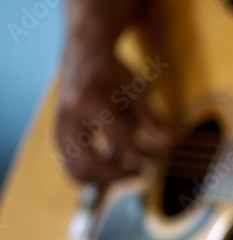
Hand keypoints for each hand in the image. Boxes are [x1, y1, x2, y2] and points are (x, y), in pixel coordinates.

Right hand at [55, 51, 171, 184]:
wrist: (84, 59)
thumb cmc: (113, 74)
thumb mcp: (136, 90)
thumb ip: (151, 118)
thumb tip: (168, 143)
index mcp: (90, 101)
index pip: (118, 139)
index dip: (141, 153)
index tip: (158, 156)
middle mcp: (69, 117)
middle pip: (88, 163)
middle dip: (117, 175)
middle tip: (141, 172)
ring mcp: (59, 129)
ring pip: (76, 171)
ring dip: (105, 180)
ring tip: (128, 171)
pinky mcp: (58, 138)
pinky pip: (71, 167)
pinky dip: (94, 176)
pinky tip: (114, 168)